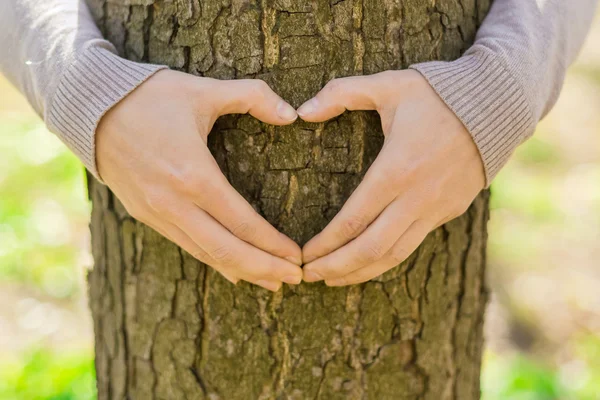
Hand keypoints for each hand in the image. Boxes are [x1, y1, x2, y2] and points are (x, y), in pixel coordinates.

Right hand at [96, 70, 302, 290]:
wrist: (89, 107)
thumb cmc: (149, 97)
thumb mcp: (203, 90)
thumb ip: (253, 97)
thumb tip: (293, 115)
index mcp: (193, 175)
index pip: (242, 222)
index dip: (273, 245)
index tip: (297, 257)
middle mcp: (174, 203)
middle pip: (227, 251)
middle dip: (264, 269)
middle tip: (295, 280)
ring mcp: (157, 214)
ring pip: (206, 255)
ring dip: (242, 271)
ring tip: (272, 283)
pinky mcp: (146, 216)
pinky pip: (186, 246)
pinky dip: (213, 262)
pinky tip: (232, 272)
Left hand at [298, 70, 485, 285]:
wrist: (498, 104)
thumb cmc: (438, 94)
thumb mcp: (388, 85)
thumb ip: (341, 93)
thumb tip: (302, 111)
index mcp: (397, 169)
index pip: (353, 220)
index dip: (325, 244)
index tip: (303, 256)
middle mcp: (416, 196)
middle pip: (371, 248)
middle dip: (336, 267)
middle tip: (309, 276)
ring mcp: (436, 208)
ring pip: (394, 254)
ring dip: (360, 271)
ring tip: (332, 280)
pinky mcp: (449, 212)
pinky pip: (412, 244)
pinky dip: (386, 259)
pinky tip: (367, 263)